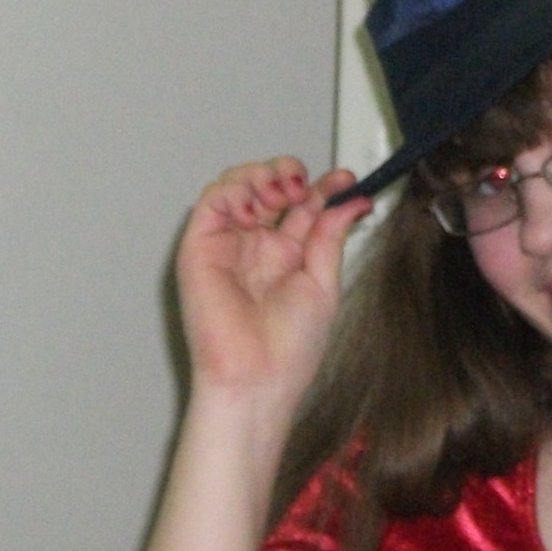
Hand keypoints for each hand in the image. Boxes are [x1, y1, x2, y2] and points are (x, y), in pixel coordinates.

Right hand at [174, 159, 368, 403]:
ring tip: (280, 194)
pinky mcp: (200, 247)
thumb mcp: (323, 284)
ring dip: (260, 175)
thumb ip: (329, 236)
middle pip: (269, 185)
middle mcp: (255, 244)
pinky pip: (211, 202)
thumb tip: (351, 200)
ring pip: (237, 184)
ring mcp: (227, 243)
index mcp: (287, 254)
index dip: (323, 186)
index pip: (303, 205)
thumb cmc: (288, 348)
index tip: (346, 180)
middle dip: (288, 172)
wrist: (258, 378)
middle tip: (304, 186)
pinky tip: (254, 209)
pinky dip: (233, 191)